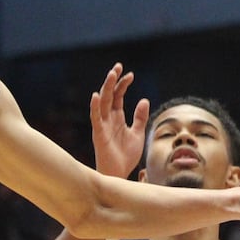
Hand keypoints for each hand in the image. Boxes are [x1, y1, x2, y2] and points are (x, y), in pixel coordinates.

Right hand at [89, 63, 148, 177]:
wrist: (121, 173)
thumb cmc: (126, 155)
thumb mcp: (138, 133)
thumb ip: (140, 117)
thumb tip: (144, 100)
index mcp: (117, 117)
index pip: (118, 96)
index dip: (123, 84)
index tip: (131, 74)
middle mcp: (108, 119)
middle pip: (109, 95)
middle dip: (113, 80)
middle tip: (118, 66)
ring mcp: (102, 125)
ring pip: (102, 102)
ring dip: (106, 88)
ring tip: (111, 74)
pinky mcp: (99, 134)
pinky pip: (96, 118)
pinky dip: (95, 107)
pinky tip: (96, 95)